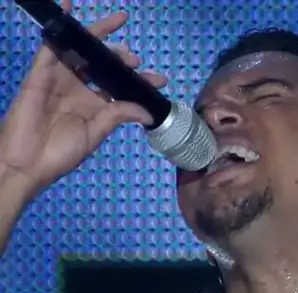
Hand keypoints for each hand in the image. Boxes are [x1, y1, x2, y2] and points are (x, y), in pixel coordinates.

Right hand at [0, 0, 167, 194]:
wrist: (28, 163)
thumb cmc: (61, 152)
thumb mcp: (96, 133)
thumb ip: (119, 115)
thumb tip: (148, 111)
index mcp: (94, 104)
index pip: (121, 86)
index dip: (140, 81)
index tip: (161, 79)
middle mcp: (79, 88)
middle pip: (103, 63)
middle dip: (122, 57)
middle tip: (135, 59)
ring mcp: (60, 78)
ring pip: (82, 50)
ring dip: (100, 36)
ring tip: (119, 23)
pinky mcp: (42, 73)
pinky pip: (51, 45)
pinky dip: (61, 26)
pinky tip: (70, 6)